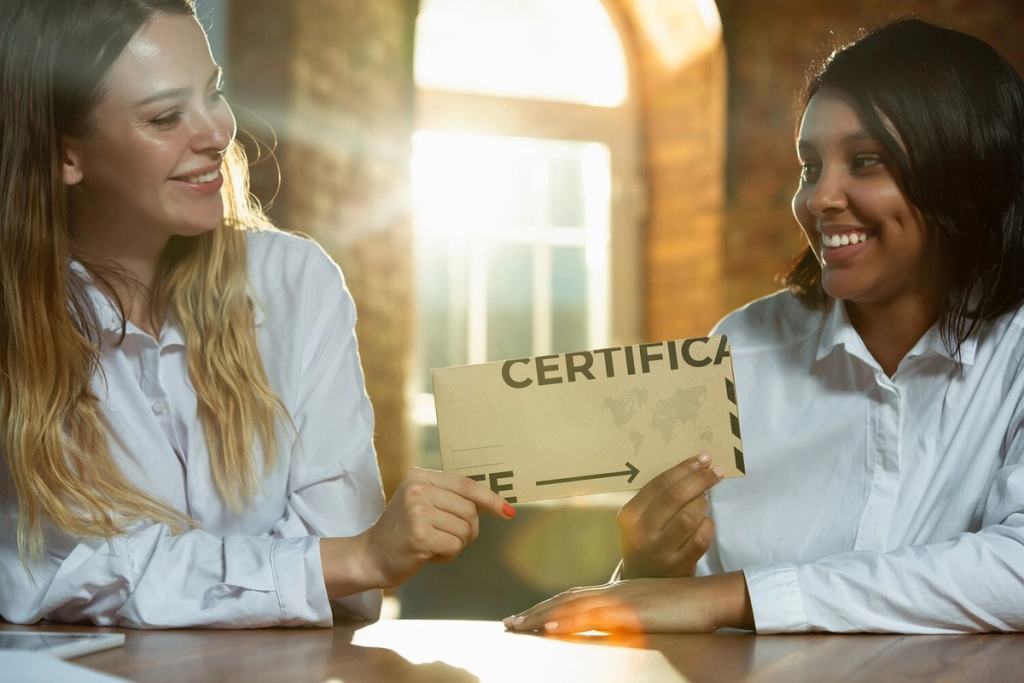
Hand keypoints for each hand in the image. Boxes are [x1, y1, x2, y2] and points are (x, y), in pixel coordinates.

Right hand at [361, 468, 513, 587]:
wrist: (370, 556)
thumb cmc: (403, 531)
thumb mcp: (422, 502)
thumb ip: (450, 497)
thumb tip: (494, 502)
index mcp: (420, 476)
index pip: (466, 485)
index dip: (491, 499)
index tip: (508, 511)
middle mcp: (418, 489)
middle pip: (470, 510)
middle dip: (467, 530)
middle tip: (446, 537)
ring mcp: (417, 511)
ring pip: (465, 530)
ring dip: (455, 544)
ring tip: (431, 544)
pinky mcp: (419, 535)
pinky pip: (454, 546)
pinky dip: (446, 556)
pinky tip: (426, 554)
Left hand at [502, 572, 752, 633]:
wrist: (715, 596)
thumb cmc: (690, 608)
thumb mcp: (652, 612)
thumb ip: (629, 617)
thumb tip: (611, 628)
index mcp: (618, 591)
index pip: (574, 597)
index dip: (548, 606)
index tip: (525, 618)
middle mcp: (615, 590)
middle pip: (566, 598)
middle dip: (535, 612)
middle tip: (509, 624)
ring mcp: (622, 599)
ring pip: (573, 605)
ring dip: (543, 615)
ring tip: (519, 626)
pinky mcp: (632, 610)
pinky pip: (593, 616)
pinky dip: (569, 619)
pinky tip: (552, 626)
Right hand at [617, 454, 721, 578]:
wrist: (643, 581)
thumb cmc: (645, 540)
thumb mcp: (640, 519)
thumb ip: (659, 498)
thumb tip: (695, 468)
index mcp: (629, 516)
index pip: (659, 484)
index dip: (684, 468)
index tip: (702, 459)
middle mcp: (641, 534)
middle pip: (675, 497)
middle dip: (699, 479)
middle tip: (716, 472)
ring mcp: (660, 552)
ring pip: (690, 517)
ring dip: (702, 504)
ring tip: (704, 500)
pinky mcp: (679, 566)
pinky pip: (701, 538)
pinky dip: (708, 525)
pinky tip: (705, 522)